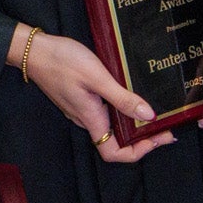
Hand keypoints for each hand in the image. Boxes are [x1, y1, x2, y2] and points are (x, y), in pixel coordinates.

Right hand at [13, 24, 176, 163]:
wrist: (34, 50)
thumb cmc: (63, 61)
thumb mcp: (97, 77)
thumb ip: (122, 98)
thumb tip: (149, 116)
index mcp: (91, 118)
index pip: (114, 152)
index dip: (138, 152)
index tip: (159, 138)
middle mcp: (87, 118)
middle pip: (117, 142)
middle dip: (144, 137)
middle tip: (167, 125)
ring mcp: (83, 109)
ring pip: (112, 126)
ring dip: (134, 123)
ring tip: (156, 111)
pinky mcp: (82, 98)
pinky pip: (105, 112)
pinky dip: (123, 109)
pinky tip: (134, 96)